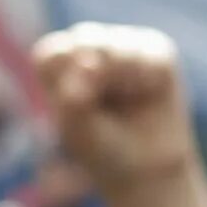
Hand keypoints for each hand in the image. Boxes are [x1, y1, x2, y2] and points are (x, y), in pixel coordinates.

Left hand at [33, 22, 196, 193]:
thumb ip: (73, 99)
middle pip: (86, 42)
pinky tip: (148, 92)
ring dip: (124, 82)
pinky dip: (147, 80)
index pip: (52, 55)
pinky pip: (151, 55)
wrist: (145, 165)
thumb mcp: (77, 130)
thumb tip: (91, 64)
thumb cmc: (102, 145)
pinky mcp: (154, 48)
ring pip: (119, 47)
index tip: (81, 109)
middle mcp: (87, 45)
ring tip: (129, 100)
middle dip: (98, 80)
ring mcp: (122, 42)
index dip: (68, 84)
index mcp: (57, 62)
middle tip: (107, 109)